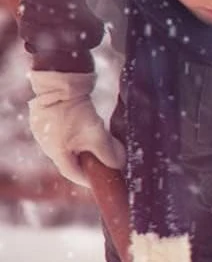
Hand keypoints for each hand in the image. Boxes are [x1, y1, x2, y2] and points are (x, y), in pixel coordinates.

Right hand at [26, 70, 124, 186]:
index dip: (88, 178)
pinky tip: (85, 129)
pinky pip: (61, 132)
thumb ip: (108, 153)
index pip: (72, 173)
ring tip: (96, 143)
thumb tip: (118, 165)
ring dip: (82, 147)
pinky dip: (75, 135)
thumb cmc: (76, 110)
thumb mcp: (97, 134)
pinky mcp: (45, 118)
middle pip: (68, 159)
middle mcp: (46, 143)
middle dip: (86, 162)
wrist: (60, 82)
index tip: (102, 179)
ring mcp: (43, 130)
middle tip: (102, 162)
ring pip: (65, 145)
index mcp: (55, 152)